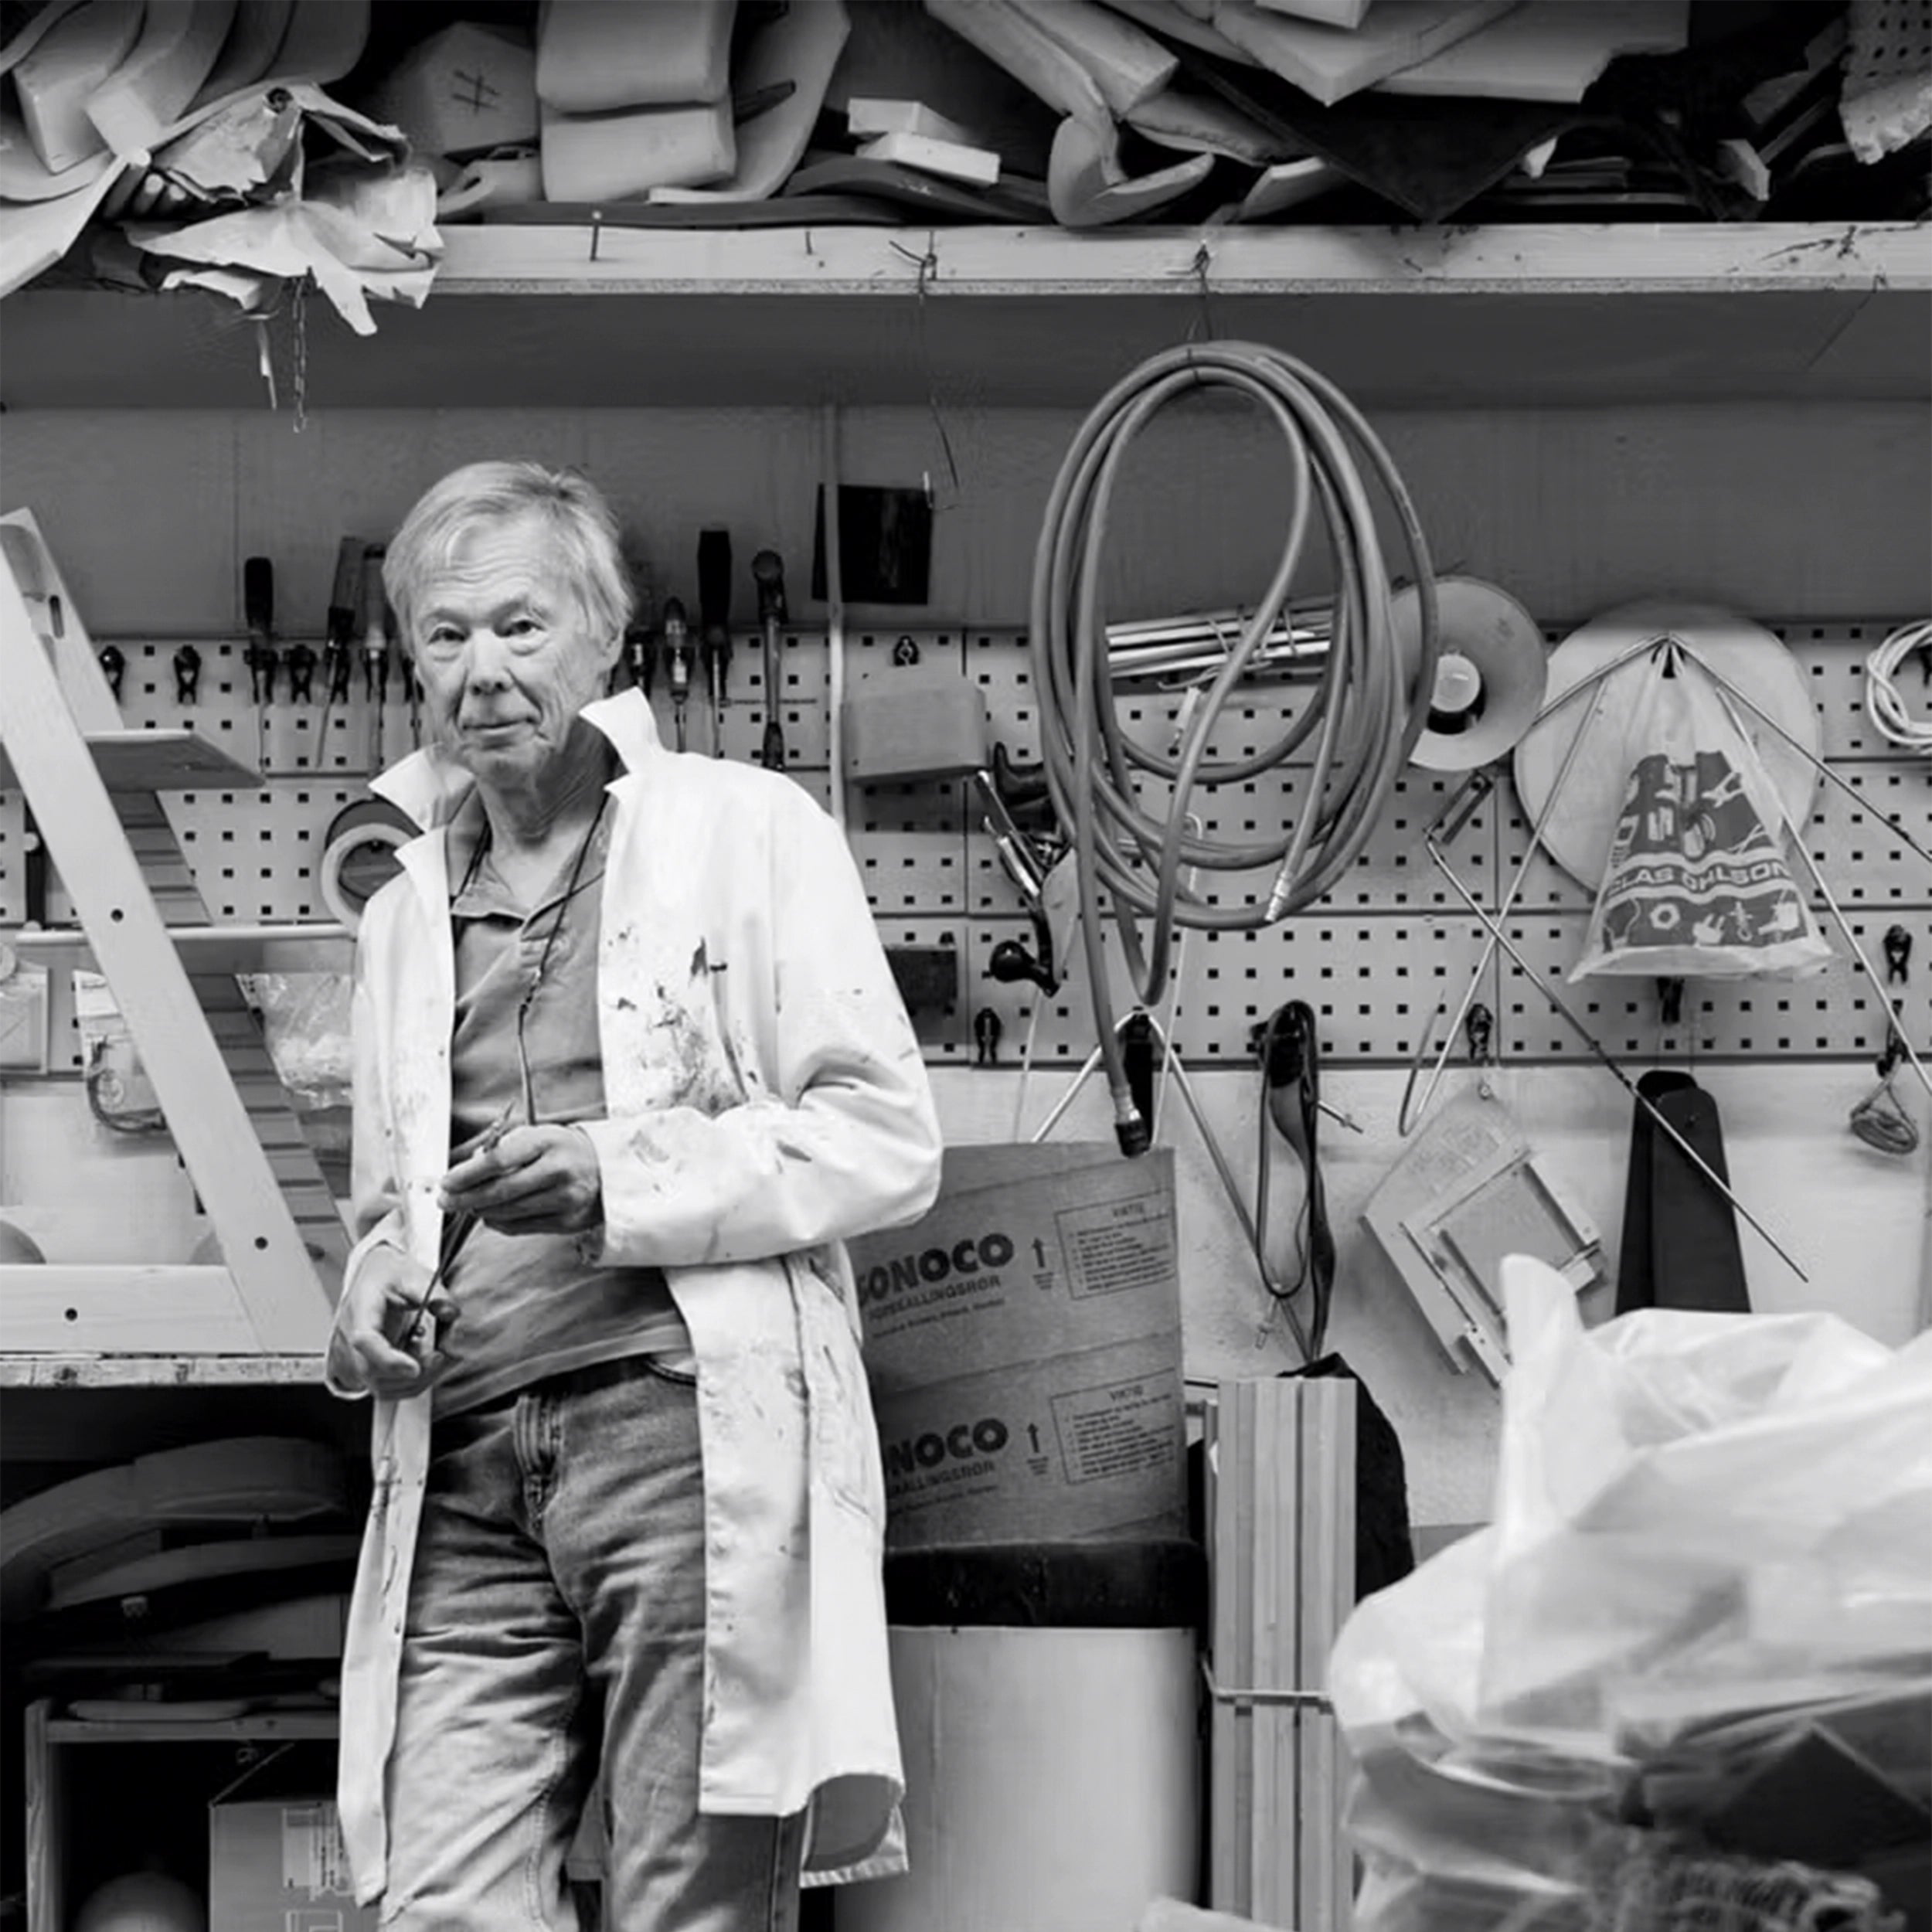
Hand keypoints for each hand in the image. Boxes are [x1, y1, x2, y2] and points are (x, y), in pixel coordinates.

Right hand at [326, 1243, 456, 1396]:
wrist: (374, 1275)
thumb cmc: (389, 1274)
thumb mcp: (414, 1274)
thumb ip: (434, 1292)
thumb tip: (450, 1312)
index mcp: (361, 1310)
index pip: (364, 1340)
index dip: (388, 1360)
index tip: (414, 1368)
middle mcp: (352, 1336)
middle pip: (372, 1371)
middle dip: (412, 1373)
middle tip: (442, 1357)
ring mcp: (357, 1354)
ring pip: (380, 1386)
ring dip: (414, 1382)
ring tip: (438, 1360)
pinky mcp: (369, 1364)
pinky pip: (385, 1386)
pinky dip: (409, 1384)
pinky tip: (425, 1363)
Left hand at [438, 1124, 602, 1234]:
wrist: (609, 1170)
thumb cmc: (564, 1150)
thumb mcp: (538, 1136)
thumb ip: (503, 1149)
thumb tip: (467, 1171)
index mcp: (548, 1142)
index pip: (499, 1160)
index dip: (467, 1174)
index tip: (448, 1181)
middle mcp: (558, 1171)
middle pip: (500, 1190)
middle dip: (466, 1197)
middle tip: (446, 1201)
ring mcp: (564, 1199)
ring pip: (507, 1212)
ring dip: (481, 1210)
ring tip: (469, 1204)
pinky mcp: (566, 1221)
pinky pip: (520, 1227)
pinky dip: (500, 1222)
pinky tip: (493, 1214)